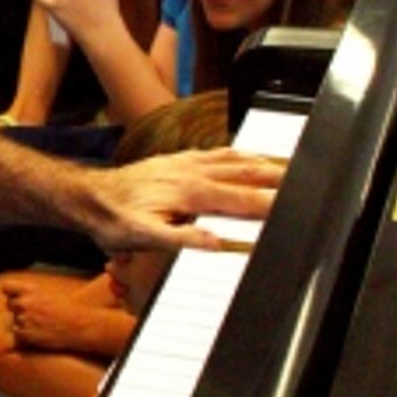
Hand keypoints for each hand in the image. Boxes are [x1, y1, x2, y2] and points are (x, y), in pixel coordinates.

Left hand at [0, 276, 82, 350]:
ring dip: (23, 324)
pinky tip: (40, 335)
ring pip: (14, 321)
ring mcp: (23, 319)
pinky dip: (25, 336)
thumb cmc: (68, 310)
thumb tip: (17, 298)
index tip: (16, 298)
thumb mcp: (49, 295)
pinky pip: (17, 335)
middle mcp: (24, 303)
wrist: (79, 326)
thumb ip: (31, 295)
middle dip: (18, 310)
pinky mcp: (25, 335)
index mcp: (30, 290)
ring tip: (41, 326)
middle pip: (10, 305)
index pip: (6, 287)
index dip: (11, 293)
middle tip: (33, 316)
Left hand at [86, 148, 283, 254]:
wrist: (87, 198)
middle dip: (279, 176)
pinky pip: (218, 153)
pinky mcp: (178, 161)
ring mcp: (185, 164)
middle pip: (246, 172)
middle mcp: (192, 173)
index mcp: (190, 193)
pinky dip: (240, 154)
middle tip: (309, 179)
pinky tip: (246, 156)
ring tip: (290, 164)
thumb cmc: (113, 221)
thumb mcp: (142, 238)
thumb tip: (216, 243)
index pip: (242, 199)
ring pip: (235, 158)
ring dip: (264, 161)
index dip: (273, 203)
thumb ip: (180, 240)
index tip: (299, 207)